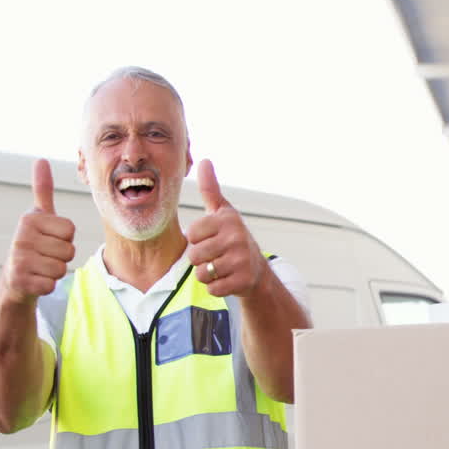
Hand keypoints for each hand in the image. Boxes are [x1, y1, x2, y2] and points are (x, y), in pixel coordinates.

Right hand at [0, 159, 75, 305]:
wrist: (14, 278)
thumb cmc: (34, 243)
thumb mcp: (38, 216)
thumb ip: (43, 190)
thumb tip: (41, 159)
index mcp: (30, 218)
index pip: (70, 229)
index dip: (65, 237)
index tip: (49, 238)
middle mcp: (21, 236)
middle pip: (69, 250)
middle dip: (62, 256)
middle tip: (44, 255)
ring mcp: (19, 259)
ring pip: (62, 268)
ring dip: (55, 271)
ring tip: (40, 266)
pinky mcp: (20, 281)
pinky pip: (52, 284)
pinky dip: (47, 285)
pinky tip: (34, 279)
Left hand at [187, 160, 265, 297]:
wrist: (257, 271)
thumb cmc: (233, 238)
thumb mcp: (223, 213)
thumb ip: (211, 189)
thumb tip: (205, 160)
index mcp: (228, 220)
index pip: (191, 234)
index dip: (197, 240)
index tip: (212, 239)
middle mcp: (237, 238)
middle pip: (194, 255)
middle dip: (200, 260)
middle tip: (217, 256)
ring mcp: (241, 260)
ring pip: (201, 273)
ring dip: (207, 274)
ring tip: (221, 268)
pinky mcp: (242, 281)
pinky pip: (212, 288)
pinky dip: (216, 287)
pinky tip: (227, 280)